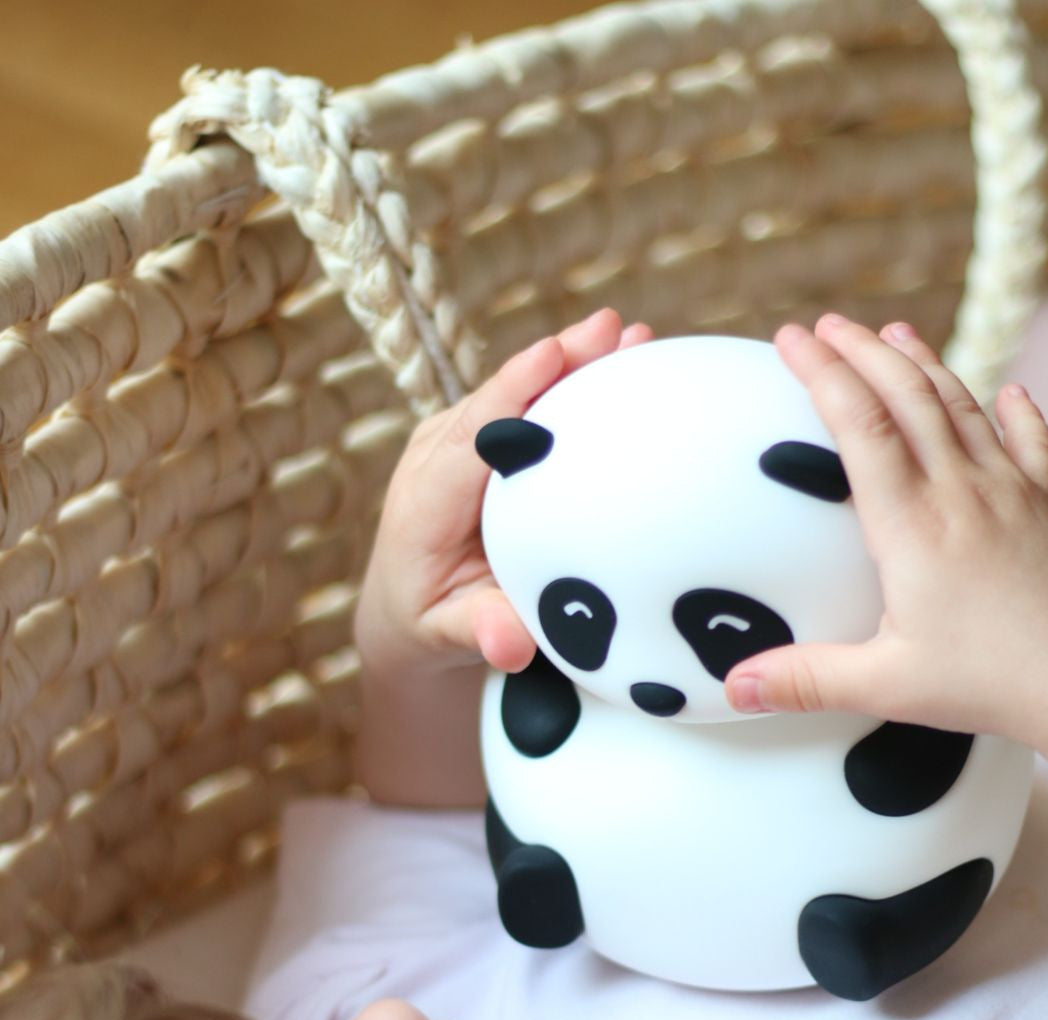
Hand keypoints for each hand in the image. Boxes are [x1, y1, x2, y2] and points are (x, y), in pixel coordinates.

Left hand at [354, 308, 653, 678]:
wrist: (404, 610)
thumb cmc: (429, 624)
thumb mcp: (447, 639)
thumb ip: (480, 633)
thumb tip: (511, 646)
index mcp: (425, 502)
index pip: (471, 438)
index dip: (511, 394)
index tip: (551, 356)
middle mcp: (439, 458)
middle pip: (500, 400)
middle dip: (557, 362)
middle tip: (611, 331)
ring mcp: (463, 442)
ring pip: (521, 394)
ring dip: (575, 362)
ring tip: (630, 334)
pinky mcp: (488, 441)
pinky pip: (532, 406)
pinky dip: (576, 382)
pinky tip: (625, 360)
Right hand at [724, 314, 1047, 762]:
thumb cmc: (993, 685)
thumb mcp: (886, 687)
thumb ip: (806, 681)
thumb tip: (734, 688)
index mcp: (912, 525)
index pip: (859, 424)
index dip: (821, 372)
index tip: (790, 338)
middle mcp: (961, 492)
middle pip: (908, 396)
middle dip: (863, 351)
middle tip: (827, 324)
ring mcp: (1011, 495)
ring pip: (963, 407)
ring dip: (925, 364)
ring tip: (894, 334)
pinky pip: (1032, 445)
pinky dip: (1018, 413)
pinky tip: (1012, 394)